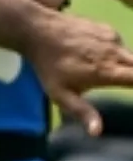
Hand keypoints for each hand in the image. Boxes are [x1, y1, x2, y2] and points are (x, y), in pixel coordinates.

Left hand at [22, 8, 132, 135]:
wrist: (37, 30)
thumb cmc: (48, 66)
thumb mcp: (60, 94)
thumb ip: (82, 112)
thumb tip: (97, 132)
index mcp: (107, 71)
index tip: (132, 91)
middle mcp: (115, 53)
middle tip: (123, 84)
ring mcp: (112, 38)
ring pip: (130, 56)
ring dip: (126, 66)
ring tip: (105, 72)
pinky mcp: (106, 28)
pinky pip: (119, 44)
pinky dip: (116, 52)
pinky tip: (98, 55)